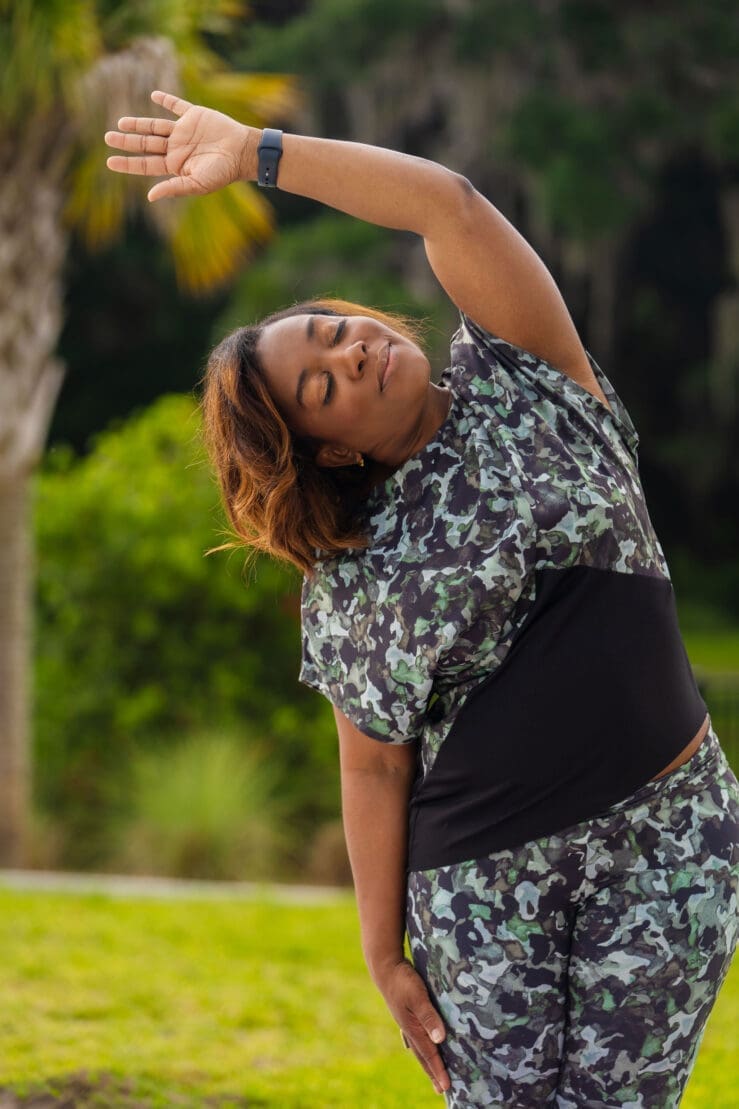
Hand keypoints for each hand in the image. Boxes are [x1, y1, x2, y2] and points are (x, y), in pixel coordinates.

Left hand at [104, 89, 258, 201]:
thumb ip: (173, 188)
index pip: (146, 164)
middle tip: (108, 137)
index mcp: (175, 165)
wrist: (242, 152)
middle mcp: (176, 148)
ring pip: (155, 126)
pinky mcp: (194, 116)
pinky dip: (166, 100)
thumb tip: (150, 197)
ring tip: (121, 122)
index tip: (109, 161)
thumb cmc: (222, 172)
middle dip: (127, 141)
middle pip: (146, 144)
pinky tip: (154, 96)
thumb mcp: (196, 184)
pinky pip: (177, 105)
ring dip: (139, 124)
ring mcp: (184, 131)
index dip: (128, 163)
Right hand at [375, 958, 450, 1095]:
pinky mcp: (404, 1011)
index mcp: (412, 1027)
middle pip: (423, 1054)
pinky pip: (414, 1034)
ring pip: (419, 1045)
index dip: (438, 1070)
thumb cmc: (403, 980)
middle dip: (433, 1072)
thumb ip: (429, 1017)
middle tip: (441, 1089)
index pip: (429, 1053)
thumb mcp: (418, 997)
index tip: (446, 1087)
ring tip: (432, 1072)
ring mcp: (405, 1020)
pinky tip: (415, 1045)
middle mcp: (409, 1027)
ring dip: (427, 1060)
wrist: (384, 966)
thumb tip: (440, 1040)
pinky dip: (418, 1043)